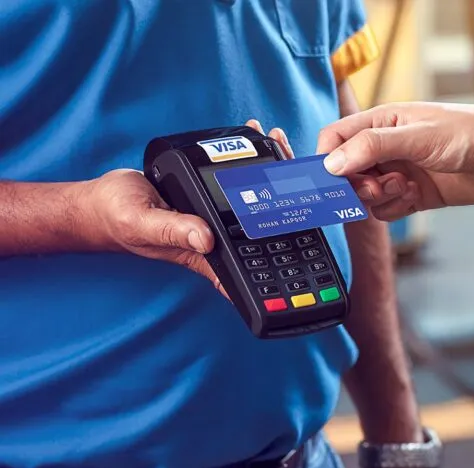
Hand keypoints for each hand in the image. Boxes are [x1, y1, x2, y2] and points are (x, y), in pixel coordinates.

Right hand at [81, 120, 290, 299]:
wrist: (105, 201)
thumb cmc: (119, 218)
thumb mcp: (143, 223)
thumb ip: (173, 230)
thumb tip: (206, 239)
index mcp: (208, 252)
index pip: (252, 261)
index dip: (281, 250)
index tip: (304, 222)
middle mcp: (219, 235)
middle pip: (263, 222)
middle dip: (286, 195)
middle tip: (296, 164)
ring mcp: (217, 215)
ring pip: (257, 196)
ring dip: (273, 170)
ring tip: (280, 141)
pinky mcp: (211, 194)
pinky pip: (239, 179)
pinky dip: (252, 158)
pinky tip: (260, 137)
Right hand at [316, 102, 473, 220]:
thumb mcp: (419, 136)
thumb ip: (373, 147)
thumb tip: (332, 163)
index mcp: (383, 122)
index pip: (336, 138)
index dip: (326, 160)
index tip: (329, 181)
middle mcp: (389, 146)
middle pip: (347, 171)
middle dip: (354, 185)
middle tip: (374, 188)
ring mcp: (402, 171)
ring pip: (367, 194)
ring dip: (378, 198)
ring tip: (403, 189)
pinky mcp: (417, 194)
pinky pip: (388, 209)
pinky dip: (394, 208)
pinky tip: (415, 198)